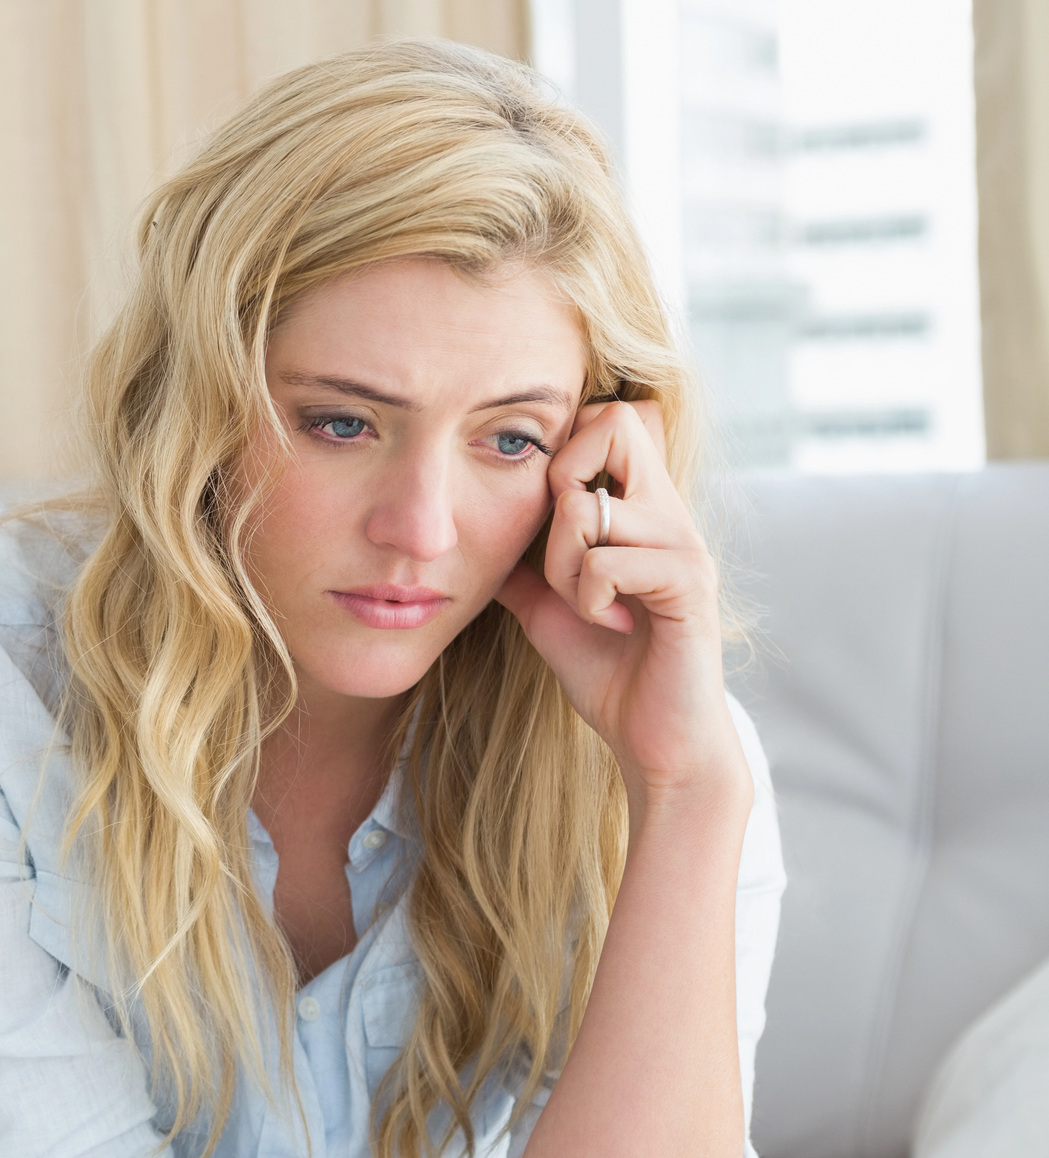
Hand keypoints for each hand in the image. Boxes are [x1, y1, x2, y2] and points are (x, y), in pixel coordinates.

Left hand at [493, 401, 747, 818]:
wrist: (655, 740)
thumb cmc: (607, 670)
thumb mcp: (548, 605)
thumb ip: (522, 562)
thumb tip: (469, 532)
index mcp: (642, 508)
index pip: (610, 416)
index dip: (565, 447)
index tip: (551, 515)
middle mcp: (671, 512)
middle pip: (616, 421)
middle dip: (561, 480)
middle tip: (562, 548)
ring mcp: (685, 544)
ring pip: (588, 507)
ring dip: (563, 563)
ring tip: (587, 604)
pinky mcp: (689, 585)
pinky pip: (608, 562)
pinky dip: (587, 597)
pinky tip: (610, 625)